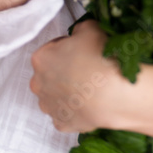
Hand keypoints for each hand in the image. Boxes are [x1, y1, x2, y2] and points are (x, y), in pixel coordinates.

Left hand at [29, 18, 126, 132]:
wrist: (113, 92)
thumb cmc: (99, 56)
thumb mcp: (90, 28)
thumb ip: (78, 29)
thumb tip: (78, 35)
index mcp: (41, 58)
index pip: (51, 49)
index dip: (67, 48)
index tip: (81, 51)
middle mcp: (38, 84)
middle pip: (49, 74)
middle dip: (63, 71)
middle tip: (85, 69)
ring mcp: (48, 107)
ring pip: (55, 96)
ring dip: (67, 92)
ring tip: (89, 88)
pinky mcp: (61, 124)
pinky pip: (65, 114)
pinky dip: (75, 110)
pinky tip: (90, 104)